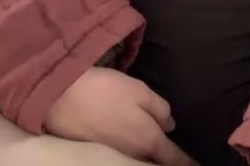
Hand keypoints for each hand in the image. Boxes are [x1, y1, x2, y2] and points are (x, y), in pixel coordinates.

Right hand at [43, 67, 195, 165]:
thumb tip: (170, 125)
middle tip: (173, 154)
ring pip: (137, 160)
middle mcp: (132, 156)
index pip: (174, 159)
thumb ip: (160, 109)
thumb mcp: (139, 91)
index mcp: (148, 140)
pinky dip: (130, 152)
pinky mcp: (96, 153)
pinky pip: (121, 155)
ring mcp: (113, 157)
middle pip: (154, 163)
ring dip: (147, 156)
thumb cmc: (105, 91)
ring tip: (155, 148)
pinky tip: (128, 139)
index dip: (188, 163)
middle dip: (166, 160)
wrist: (62, 97)